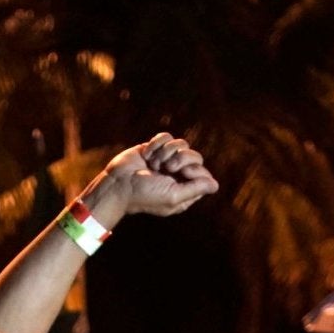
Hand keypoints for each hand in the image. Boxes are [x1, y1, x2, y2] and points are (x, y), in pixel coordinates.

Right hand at [93, 133, 218, 219]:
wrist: (118, 183)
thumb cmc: (144, 194)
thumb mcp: (172, 196)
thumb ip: (195, 189)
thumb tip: (215, 185)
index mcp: (185, 191)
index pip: (205, 175)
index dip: (195, 170)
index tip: (181, 173)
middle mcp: (179, 175)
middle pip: (196, 156)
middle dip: (180, 158)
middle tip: (165, 168)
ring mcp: (167, 160)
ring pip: (181, 143)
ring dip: (165, 152)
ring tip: (153, 164)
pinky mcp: (156, 148)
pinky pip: (166, 136)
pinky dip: (156, 144)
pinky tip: (146, 155)